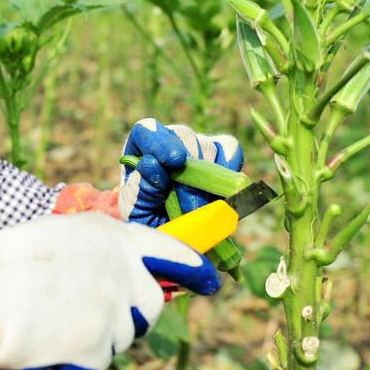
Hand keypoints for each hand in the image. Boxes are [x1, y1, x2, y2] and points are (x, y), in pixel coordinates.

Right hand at [0, 213, 218, 369]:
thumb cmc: (6, 265)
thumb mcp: (60, 237)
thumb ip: (97, 251)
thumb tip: (118, 276)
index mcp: (113, 236)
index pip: (171, 249)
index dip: (193, 267)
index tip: (210, 281)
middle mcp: (124, 271)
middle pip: (151, 306)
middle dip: (131, 316)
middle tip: (92, 316)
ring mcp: (115, 311)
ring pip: (122, 337)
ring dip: (95, 338)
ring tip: (52, 323)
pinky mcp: (99, 347)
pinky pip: (96, 362)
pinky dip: (74, 361)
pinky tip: (45, 345)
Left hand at [118, 118, 243, 225]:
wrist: (172, 238)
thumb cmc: (150, 221)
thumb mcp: (138, 212)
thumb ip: (141, 190)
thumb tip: (152, 163)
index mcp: (141, 151)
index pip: (146, 131)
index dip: (159, 141)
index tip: (174, 161)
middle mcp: (169, 143)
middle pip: (183, 137)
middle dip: (189, 174)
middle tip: (189, 207)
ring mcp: (196, 146)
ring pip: (207, 147)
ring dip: (207, 180)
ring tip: (200, 211)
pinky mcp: (221, 155)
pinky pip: (230, 149)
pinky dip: (230, 169)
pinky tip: (224, 193)